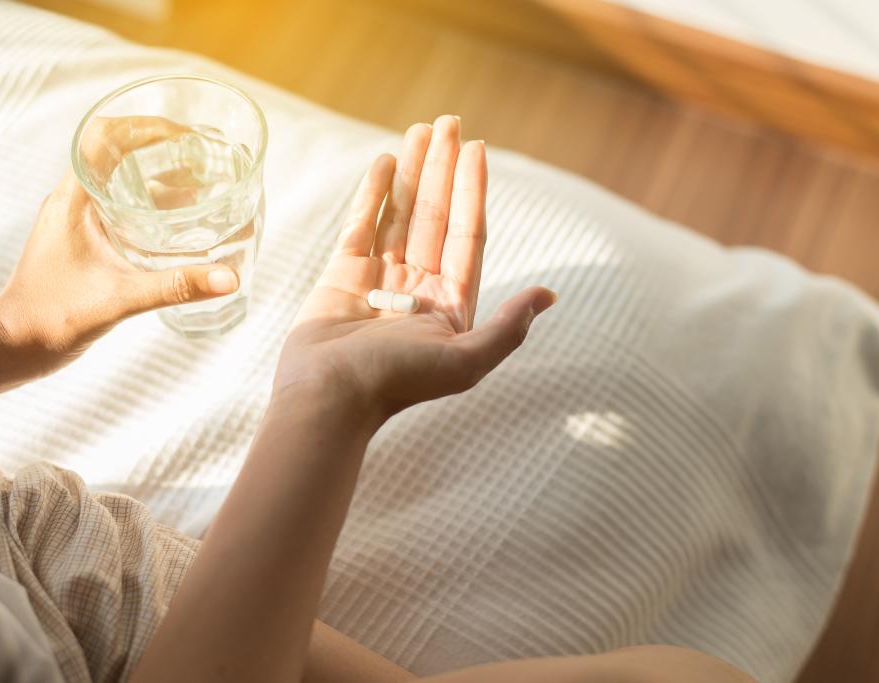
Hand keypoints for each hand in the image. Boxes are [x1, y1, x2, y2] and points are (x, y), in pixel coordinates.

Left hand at [0, 118, 239, 374]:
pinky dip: (148, 201)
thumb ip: (176, 287)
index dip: (146, 127)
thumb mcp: (121, 299)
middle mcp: (70, 201)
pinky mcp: (80, 239)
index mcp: (72, 200)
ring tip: (198, 181)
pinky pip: (116, 204)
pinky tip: (176, 221)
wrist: (13, 347)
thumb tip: (229, 278)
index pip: (103, 136)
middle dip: (161, 147)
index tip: (185, 138)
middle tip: (201, 157)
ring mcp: (73, 219)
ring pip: (116, 178)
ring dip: (156, 173)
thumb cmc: (52, 319)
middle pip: (114, 150)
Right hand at [275, 115, 555, 419]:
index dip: (472, 190)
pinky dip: (371, 194)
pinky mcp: (341, 277)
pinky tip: (384, 162)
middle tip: (448, 121)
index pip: (465, 234)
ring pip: (398, 214)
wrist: (329, 399)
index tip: (477, 147)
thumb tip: (549, 295)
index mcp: (449, 305)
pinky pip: (360, 226)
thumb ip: (509, 327)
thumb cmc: (397, 383)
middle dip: (442, 168)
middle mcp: (417, 288)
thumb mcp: (466, 360)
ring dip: (411, 171)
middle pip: (434, 216)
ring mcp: (378, 280)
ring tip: (419, 129)